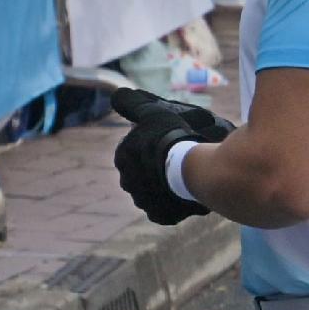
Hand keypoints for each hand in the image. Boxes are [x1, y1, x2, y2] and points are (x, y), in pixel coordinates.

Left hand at [111, 89, 233, 223]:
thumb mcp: (153, 112)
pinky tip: (190, 195)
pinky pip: (168, 210)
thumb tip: (117, 94)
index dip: (154, 146)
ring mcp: (144, 201)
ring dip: (169, 187)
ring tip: (191, 178)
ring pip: (156, 193)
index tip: (171, 143)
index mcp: (123, 157)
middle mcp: (128, 181)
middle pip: (144, 174)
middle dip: (158, 169)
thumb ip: (133, 104)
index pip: (135, 151)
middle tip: (181, 161)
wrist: (190, 169)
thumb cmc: (169, 138)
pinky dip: (178, 204)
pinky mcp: (161, 215)